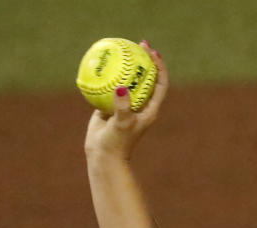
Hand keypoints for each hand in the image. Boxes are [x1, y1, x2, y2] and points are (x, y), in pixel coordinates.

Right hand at [84, 40, 168, 161]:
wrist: (103, 155)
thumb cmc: (117, 142)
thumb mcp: (122, 124)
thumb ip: (122, 107)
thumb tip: (121, 88)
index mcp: (150, 108)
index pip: (160, 83)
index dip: (159, 66)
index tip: (152, 52)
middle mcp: (140, 104)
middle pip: (145, 77)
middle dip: (144, 60)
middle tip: (137, 43)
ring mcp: (125, 104)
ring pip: (126, 80)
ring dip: (124, 65)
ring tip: (119, 48)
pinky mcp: (109, 105)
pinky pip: (108, 86)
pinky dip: (105, 75)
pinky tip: (96, 63)